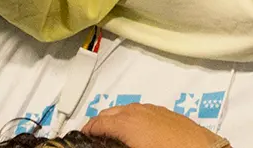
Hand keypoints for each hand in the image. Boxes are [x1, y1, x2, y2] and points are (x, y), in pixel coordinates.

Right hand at [82, 103, 230, 147]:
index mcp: (129, 122)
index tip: (81, 137)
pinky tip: (137, 130)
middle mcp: (141, 112)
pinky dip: (135, 117)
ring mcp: (157, 111)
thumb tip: (107, 142)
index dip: (86, 130)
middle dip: (100, 122)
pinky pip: (145, 111)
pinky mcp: (171, 115)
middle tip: (94, 135)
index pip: (98, 123)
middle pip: (111, 111)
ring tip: (113, 133)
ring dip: (118, 118)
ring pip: (129, 109)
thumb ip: (117, 144)